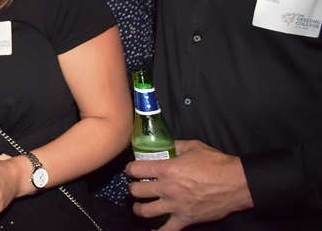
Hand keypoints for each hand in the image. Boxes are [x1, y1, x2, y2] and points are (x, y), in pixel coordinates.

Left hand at [126, 140, 253, 229]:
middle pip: (137, 191)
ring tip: (139, 207)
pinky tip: (152, 230)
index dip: (131, 169)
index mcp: (166, 169)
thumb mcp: (193, 146)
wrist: (236, 183)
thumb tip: (166, 145)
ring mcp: (175, 206)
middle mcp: (167, 188)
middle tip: (137, 187)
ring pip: (145, 211)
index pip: (136, 169)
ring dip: (139, 208)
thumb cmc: (215, 163)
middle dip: (133, 188)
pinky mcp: (185, 219)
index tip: (132, 171)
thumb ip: (176, 146)